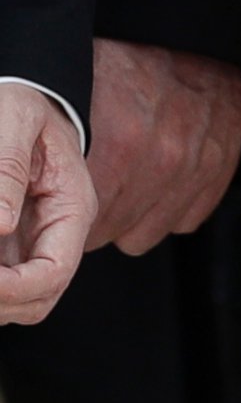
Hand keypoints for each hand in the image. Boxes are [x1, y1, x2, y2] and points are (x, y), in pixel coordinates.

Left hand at [0, 84, 95, 322]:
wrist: (24, 99)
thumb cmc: (22, 104)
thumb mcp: (14, 119)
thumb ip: (7, 166)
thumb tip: (0, 224)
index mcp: (72, 206)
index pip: (55, 272)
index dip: (14, 289)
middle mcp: (58, 233)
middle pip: (37, 300)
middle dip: (0, 301)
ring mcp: (33, 243)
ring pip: (16, 302)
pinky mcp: (10, 247)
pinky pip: (1, 284)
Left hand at [86, 42, 240, 254]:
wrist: (185, 23)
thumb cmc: (126, 54)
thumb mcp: (79, 98)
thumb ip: (67, 157)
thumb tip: (39, 199)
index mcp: (122, 143)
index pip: (86, 223)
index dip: (74, 210)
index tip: (73, 193)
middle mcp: (165, 157)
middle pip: (117, 231)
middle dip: (105, 214)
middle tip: (101, 180)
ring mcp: (199, 161)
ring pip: (151, 231)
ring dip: (137, 211)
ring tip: (130, 176)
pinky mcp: (223, 160)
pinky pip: (188, 217)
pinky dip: (173, 201)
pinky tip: (162, 173)